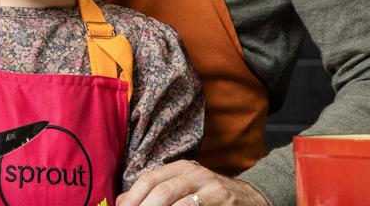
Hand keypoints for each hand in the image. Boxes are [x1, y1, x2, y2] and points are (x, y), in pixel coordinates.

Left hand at [116, 161, 267, 205]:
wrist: (249, 199)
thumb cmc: (209, 196)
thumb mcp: (182, 187)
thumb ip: (155, 191)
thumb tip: (121, 201)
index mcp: (180, 168)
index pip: (149, 179)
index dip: (132, 197)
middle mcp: (195, 173)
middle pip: (162, 190)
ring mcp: (211, 188)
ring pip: (179, 203)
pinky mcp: (223, 201)